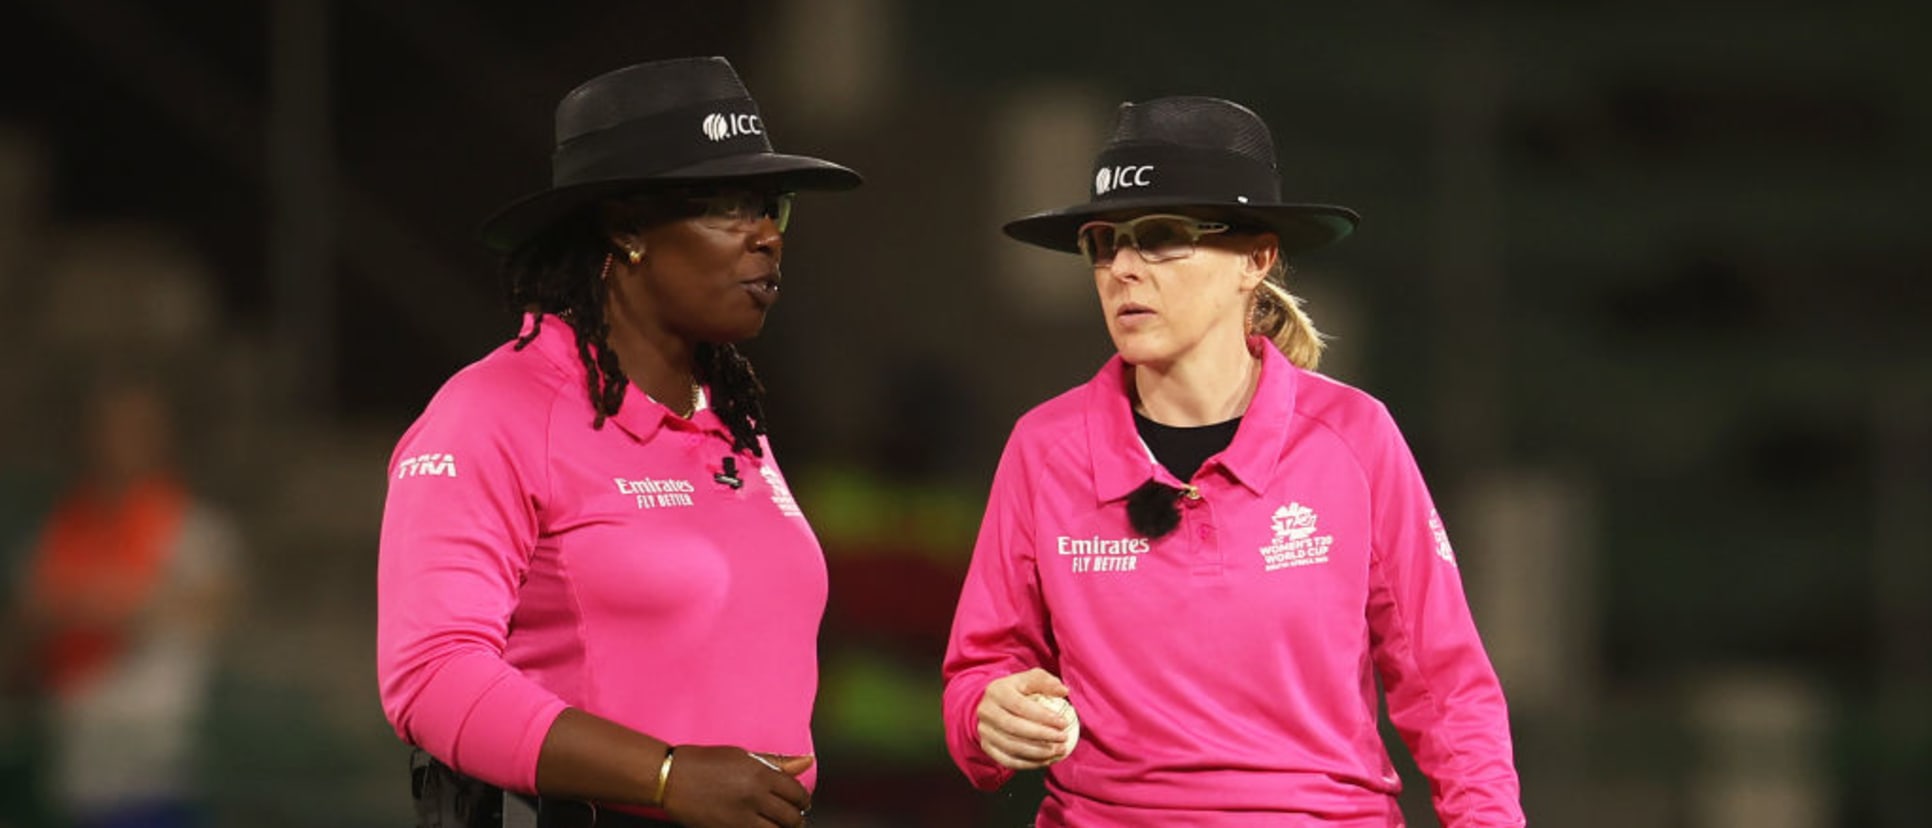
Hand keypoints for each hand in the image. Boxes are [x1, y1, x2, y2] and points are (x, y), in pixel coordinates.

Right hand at [660, 745, 811, 827]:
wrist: (671, 778)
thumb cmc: (704, 762)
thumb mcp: (742, 755)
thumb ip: (776, 762)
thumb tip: (807, 762)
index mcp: (761, 774)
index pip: (797, 792)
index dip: (803, 800)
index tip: (800, 802)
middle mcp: (755, 797)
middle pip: (791, 817)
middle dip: (796, 819)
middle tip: (793, 818)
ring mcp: (741, 818)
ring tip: (778, 826)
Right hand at [976, 668, 1074, 770]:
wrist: (994, 705)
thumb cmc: (1018, 691)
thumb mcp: (1030, 679)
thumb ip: (1047, 682)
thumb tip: (1063, 691)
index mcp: (996, 691)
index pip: (1020, 705)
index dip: (1043, 716)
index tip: (1063, 722)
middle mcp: (986, 711)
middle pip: (1014, 727)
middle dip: (1043, 735)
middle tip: (1063, 738)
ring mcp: (984, 731)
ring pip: (1011, 747)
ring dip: (1039, 752)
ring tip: (1059, 750)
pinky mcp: (986, 746)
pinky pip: (1008, 760)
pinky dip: (1029, 764)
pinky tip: (1046, 760)